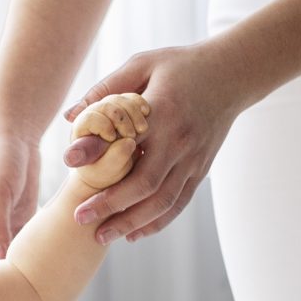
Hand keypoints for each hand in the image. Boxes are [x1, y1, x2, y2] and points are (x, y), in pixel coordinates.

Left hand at [63, 44, 242, 240]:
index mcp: (162, 110)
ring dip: (131, 223)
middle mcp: (179, 140)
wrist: (232, 75)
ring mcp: (193, 159)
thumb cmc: (180, 67)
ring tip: (102, 236)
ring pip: (162, 201)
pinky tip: (134, 233)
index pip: (126, 138)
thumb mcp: (143, 65)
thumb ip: (106, 90)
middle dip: (110, 205)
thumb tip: (70, 117)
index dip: (96, 153)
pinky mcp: (200, 170)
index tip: (68, 164)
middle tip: (80, 217)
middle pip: (144, 184)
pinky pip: (179, 203)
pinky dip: (157, 222)